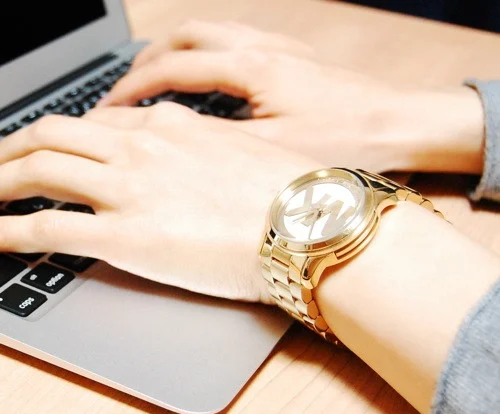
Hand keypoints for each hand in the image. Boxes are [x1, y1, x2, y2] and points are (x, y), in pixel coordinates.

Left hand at [0, 103, 322, 301]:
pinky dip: (6, 231)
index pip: (98, 123)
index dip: (63, 136)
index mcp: (173, 128)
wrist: (312, 224)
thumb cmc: (292, 195)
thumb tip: (189, 166)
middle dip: (12, 147)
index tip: (50, 149)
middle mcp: (143, 148)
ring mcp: (131, 189)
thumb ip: (204, 154)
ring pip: (37, 170)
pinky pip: (46, 229)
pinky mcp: (128, 236)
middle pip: (53, 134)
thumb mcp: (242, 157)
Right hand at [101, 20, 483, 173]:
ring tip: (156, 79)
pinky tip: (210, 78)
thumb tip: (177, 145)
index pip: (173, 69)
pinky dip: (210, 54)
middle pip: (185, 37)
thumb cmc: (350, 141)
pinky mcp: (294, 59)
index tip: (109, 108)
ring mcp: (280, 49)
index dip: (133, 88)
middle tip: (125, 91)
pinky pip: (237, 41)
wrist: (404, 126)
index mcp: (252, 69)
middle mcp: (263, 49)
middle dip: (147, 62)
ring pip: (211, 32)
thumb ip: (222, 145)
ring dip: (177, 51)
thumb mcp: (277, 153)